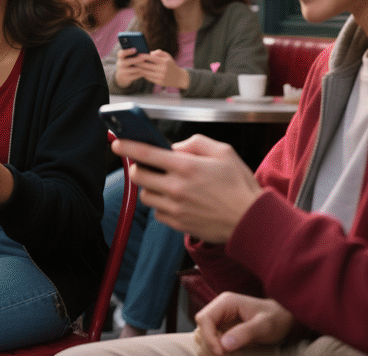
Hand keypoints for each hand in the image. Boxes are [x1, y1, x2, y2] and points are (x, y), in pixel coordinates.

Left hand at [113, 133, 261, 242]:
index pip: (146, 153)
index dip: (127, 146)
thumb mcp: (223, 152)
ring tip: (166, 183)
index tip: (116, 143)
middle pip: (138, 175)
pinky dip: (161, 205)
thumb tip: (174, 147)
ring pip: (145, 195)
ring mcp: (175, 208)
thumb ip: (195, 143)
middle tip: (147, 164)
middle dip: (138, 167)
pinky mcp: (178, 224)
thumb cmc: (240, 185)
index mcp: (186, 167)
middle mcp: (176, 188)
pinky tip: (176, 200)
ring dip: (150, 187)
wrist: (251, 221)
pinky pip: (157, 212)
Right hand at [114, 47, 144, 87]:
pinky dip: (142, 73)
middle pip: (129, 61)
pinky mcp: (127, 78)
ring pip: (135, 69)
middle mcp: (120, 64)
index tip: (135, 49)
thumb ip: (133, 54)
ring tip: (148, 65)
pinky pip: (137, 75)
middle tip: (144, 58)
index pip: (122, 53)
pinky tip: (146, 71)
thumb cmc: (127, 63)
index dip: (128, 51)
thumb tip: (144, 53)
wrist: (121, 76)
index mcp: (120, 57)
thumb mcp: (127, 58)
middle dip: (137, 59)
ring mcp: (123, 71)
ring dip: (142, 67)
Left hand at [137, 49, 186, 88]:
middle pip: (146, 66)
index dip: (142, 56)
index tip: (137, 55)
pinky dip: (143, 74)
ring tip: (134, 66)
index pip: (150, 58)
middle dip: (138, 63)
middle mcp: (162, 69)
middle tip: (132, 60)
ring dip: (139, 69)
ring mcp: (160, 76)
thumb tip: (150, 53)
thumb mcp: (168, 56)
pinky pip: (148, 78)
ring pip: (146, 72)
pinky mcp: (158, 82)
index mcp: (164, 61)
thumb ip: (159, 52)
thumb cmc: (171, 65)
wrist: (178, 77)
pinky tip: (140, 71)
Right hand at [193, 293, 293, 355]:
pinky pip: (212, 340)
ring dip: (211, 348)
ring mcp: (220, 319)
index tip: (221, 353)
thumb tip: (224, 345)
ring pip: (204, 335)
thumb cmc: (276, 319)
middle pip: (202, 328)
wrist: (284, 320)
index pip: (204, 318)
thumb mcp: (264, 326)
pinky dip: (216, 349)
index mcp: (226, 302)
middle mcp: (220, 308)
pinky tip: (227, 354)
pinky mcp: (223, 328)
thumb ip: (244, 333)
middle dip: (210, 344)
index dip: (208, 337)